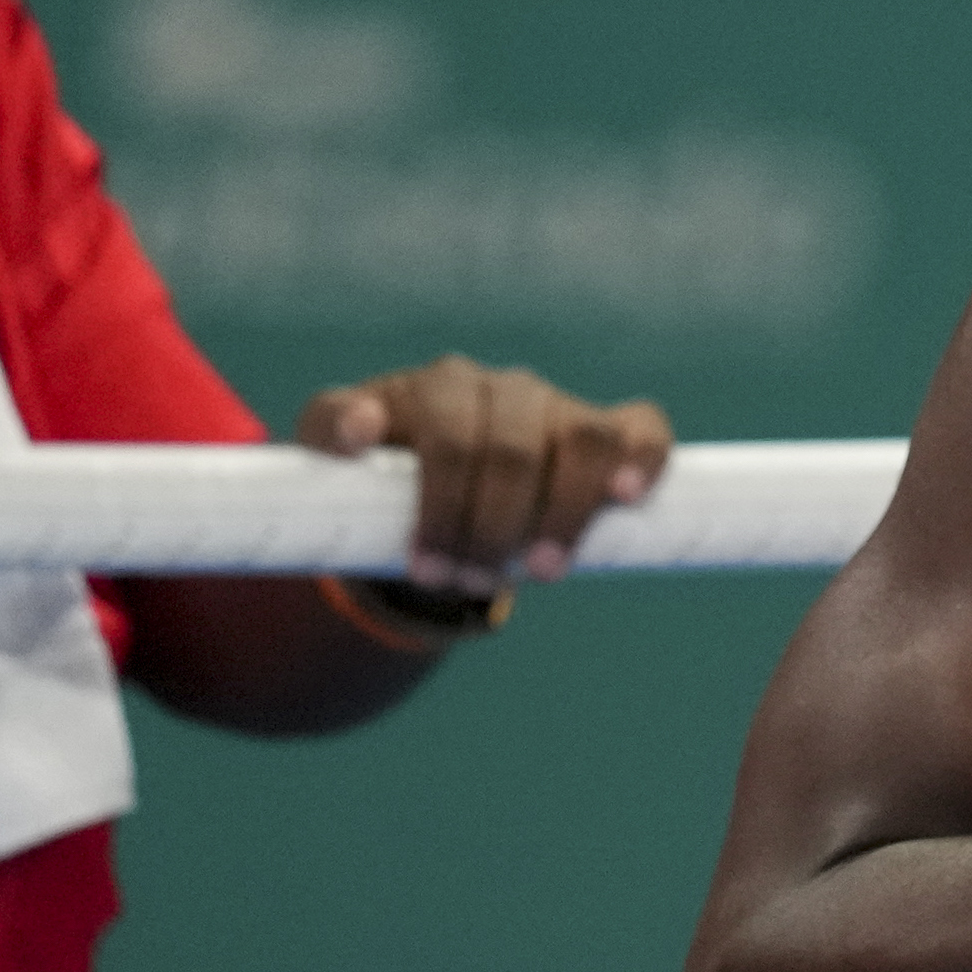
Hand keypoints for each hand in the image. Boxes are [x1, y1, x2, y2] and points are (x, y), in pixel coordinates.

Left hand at [301, 356, 676, 594]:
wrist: (435, 493)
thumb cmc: (383, 478)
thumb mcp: (336, 459)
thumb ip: (329, 435)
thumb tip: (360, 429)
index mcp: (439, 388)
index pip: (451, 437)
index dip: (444, 508)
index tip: (426, 568)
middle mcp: (504, 388)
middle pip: (513, 450)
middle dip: (490, 529)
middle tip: (467, 584)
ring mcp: (558, 407)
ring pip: (583, 438)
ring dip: (564, 511)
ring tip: (538, 572)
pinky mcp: (606, 431)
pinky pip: (641, 429)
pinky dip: (642, 458)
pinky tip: (627, 498)